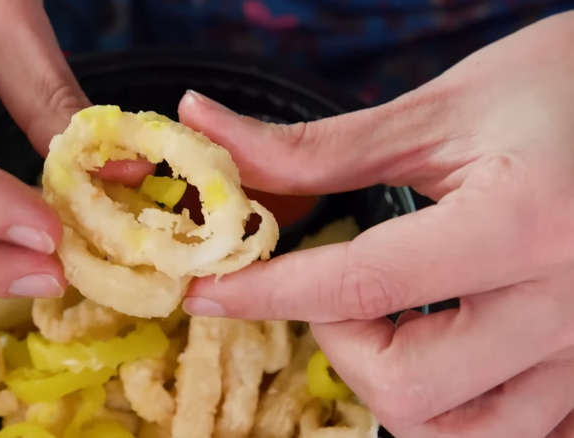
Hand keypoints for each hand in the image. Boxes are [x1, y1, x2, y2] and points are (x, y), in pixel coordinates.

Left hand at [181, 11, 573, 437]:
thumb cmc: (566, 87)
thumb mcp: (442, 111)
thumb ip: (319, 145)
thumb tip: (207, 131)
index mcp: (525, 225)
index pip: (361, 285)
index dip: (267, 291)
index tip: (209, 292)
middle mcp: (571, 307)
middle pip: (409, 386)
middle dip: (338, 342)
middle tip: (333, 288)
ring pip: (462, 434)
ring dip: (395, 386)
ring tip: (390, 321)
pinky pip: (522, 436)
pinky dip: (463, 411)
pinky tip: (450, 357)